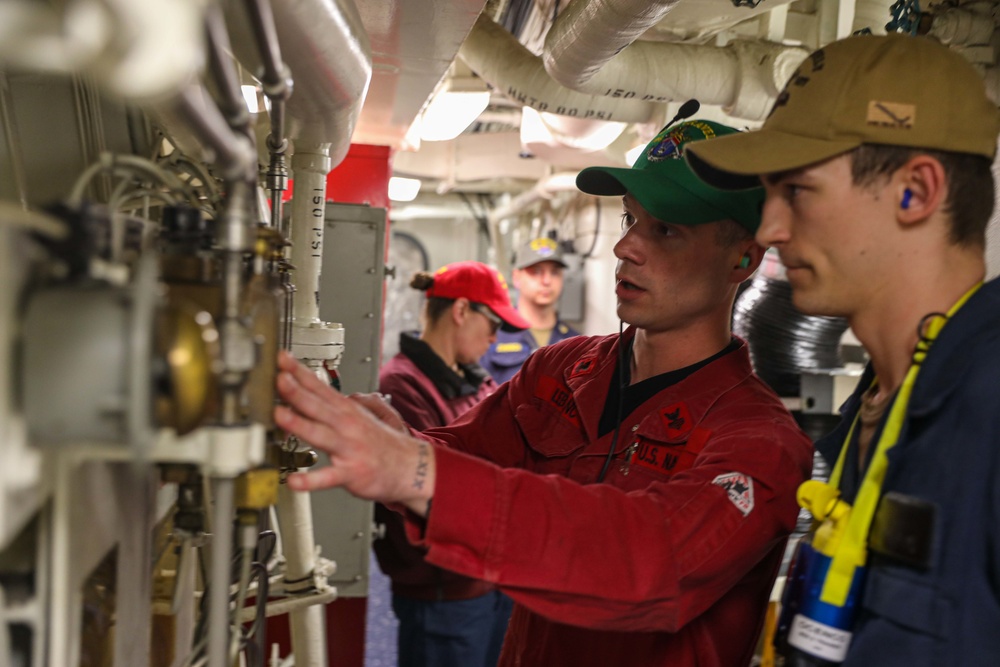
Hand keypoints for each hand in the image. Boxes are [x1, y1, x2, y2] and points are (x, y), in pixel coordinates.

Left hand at [274, 351, 433, 515]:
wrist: (411, 467)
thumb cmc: (382, 443)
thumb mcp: (363, 415)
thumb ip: (341, 403)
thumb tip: (326, 391)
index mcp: (346, 410)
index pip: (319, 386)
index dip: (299, 371)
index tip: (282, 359)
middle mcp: (346, 425)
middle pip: (316, 405)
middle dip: (296, 391)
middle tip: (279, 378)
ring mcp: (348, 448)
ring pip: (319, 434)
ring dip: (298, 423)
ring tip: (279, 415)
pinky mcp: (351, 472)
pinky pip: (327, 477)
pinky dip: (310, 480)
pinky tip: (293, 480)